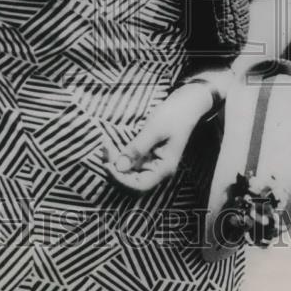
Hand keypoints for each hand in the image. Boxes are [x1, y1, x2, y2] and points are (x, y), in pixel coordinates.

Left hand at [102, 70, 236, 192]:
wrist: (186, 104)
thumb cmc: (174, 115)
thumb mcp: (154, 130)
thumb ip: (137, 149)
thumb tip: (119, 167)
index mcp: (164, 168)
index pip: (139, 186)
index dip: (121, 180)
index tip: (107, 165)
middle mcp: (158, 170)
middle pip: (132, 182)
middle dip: (115, 170)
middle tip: (104, 151)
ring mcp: (152, 163)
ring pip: (128, 173)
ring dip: (115, 164)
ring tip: (105, 147)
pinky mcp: (147, 155)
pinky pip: (130, 162)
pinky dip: (118, 156)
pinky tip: (110, 146)